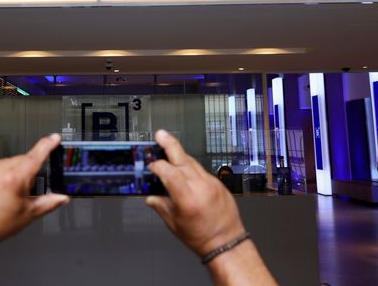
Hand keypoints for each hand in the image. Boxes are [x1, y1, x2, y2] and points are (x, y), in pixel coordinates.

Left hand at [0, 134, 68, 246]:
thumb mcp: (29, 214)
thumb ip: (49, 202)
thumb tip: (63, 198)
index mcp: (16, 178)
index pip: (36, 156)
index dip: (47, 145)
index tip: (54, 138)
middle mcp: (0, 169)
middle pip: (22, 160)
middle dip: (27, 170)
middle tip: (24, 190)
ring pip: (8, 163)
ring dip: (12, 172)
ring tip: (7, 193)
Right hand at [146, 129, 245, 256]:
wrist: (227, 242)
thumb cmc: (201, 237)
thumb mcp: (174, 224)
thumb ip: (161, 207)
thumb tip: (151, 197)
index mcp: (187, 199)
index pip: (168, 172)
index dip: (157, 166)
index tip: (151, 167)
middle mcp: (200, 188)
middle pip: (182, 159)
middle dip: (170, 144)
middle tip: (161, 135)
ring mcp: (211, 183)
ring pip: (192, 162)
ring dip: (180, 155)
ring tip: (169, 148)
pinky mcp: (218, 183)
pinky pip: (201, 170)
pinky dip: (191, 167)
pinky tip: (185, 170)